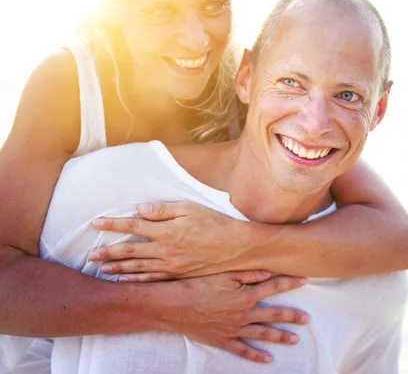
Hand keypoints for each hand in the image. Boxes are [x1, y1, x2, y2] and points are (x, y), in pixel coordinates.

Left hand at [88, 201, 253, 280]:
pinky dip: (137, 280)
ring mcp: (171, 265)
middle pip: (130, 251)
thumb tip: (140, 210)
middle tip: (90, 255)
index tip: (95, 223)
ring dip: (118, 268)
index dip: (113, 224)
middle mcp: (165, 250)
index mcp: (167, 231)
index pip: (133, 226)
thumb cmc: (215, 223)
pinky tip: (126, 280)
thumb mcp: (191, 209)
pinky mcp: (179, 275)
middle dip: (108, 252)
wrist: (236, 248)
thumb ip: (164, 210)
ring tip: (101, 268)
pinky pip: (153, 279)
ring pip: (138, 268)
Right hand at [160, 270, 309, 362]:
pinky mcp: (224, 340)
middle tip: (307, 319)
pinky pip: (243, 350)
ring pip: (263, 334)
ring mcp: (235, 329)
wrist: (176, 306)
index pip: (274, 287)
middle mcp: (244, 314)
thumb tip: (269, 272)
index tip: (305, 281)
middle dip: (292, 316)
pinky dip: (256, 356)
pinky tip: (268, 359)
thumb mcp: (224, 274)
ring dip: (280, 337)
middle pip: (274, 314)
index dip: (290, 283)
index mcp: (246, 295)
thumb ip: (248, 273)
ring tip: (295, 339)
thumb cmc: (198, 285)